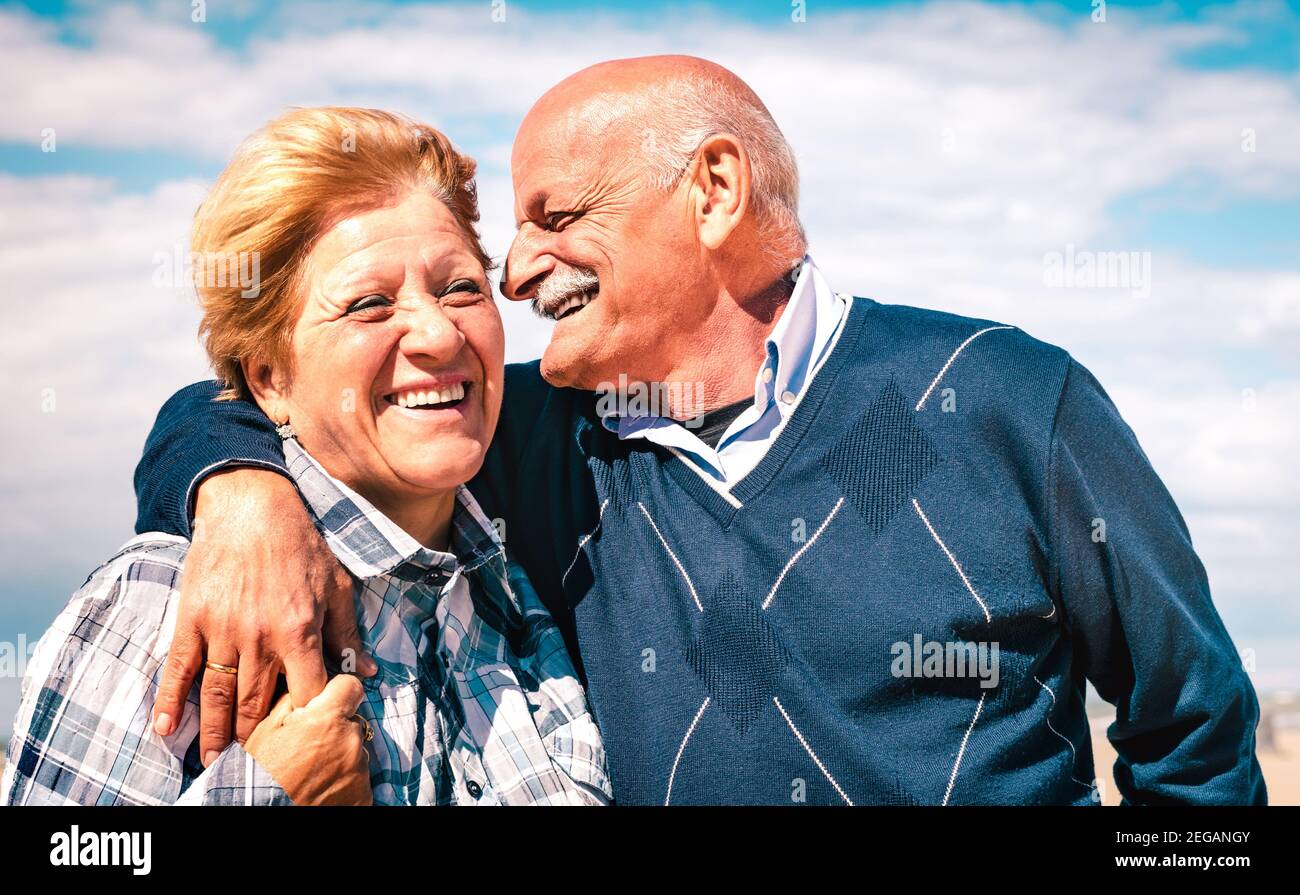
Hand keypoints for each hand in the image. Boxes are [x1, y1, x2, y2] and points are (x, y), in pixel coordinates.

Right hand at [152, 467, 376, 764]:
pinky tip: (167, 728)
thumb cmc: (300, 544)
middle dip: (258, 740)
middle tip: (256, 768)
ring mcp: (221, 630)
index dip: (307, 721)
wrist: (250, 504)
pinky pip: (178, 667)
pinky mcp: (191, 619)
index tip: (306, 744)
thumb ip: (348, 633)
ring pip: (219, 695)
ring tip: (214, 762)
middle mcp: (260, 637)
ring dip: (217, 732)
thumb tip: (369, 671)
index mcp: (299, 631)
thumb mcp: (336, 585)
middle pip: (258, 704)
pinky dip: (170, 700)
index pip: (307, 692)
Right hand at [245, 674, 372, 805]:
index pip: (351, 687)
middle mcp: (350, 741)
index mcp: (328, 718)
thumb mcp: (267, 729)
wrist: (259, 811)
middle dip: (336, 731)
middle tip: (311, 749)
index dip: (339, 693)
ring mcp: (360, 771)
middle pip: (353, 723)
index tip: (329, 705)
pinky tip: (322, 789)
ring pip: (356, 752)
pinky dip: (345, 783)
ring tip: (313, 774)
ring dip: (341, 758)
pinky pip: (360, 780)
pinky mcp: (364, 795)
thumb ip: (294, 702)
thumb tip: (309, 691)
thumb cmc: (258, 773)